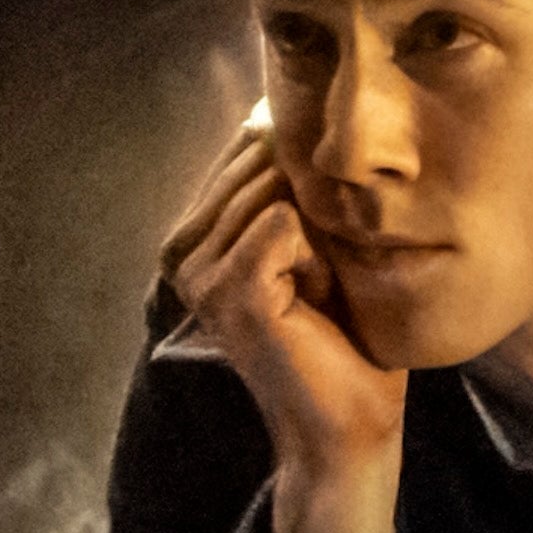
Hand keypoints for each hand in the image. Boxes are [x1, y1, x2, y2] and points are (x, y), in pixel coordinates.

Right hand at [154, 118, 409, 532]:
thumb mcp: (319, 243)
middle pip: (260, 162)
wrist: (348, 423)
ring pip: (274, 191)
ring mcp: (201, 274)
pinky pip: (282, 222)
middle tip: (321, 276)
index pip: (245, 148)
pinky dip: (319, 256)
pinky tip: (317, 300)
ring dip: (321, 236)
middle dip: (314, 206)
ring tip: (318, 291)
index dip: (303, 180)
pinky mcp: (231, 290)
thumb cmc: (346, 335)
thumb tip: (283, 108)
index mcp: (195, 237)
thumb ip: (294, 185)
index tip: (314, 248)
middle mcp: (184, 253)